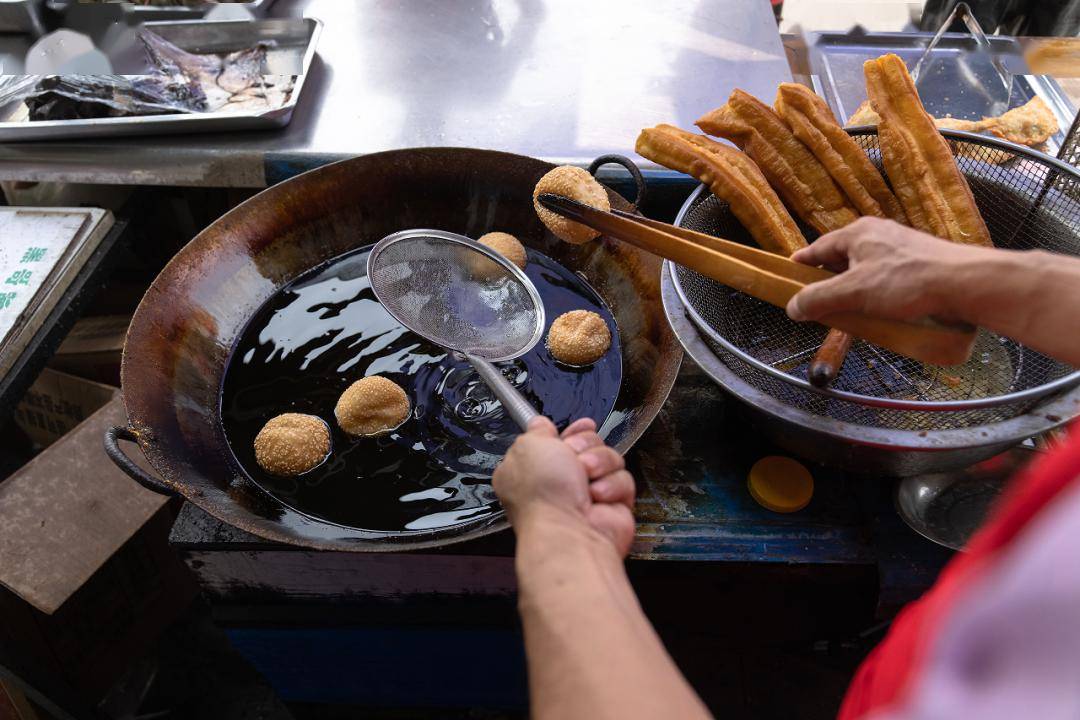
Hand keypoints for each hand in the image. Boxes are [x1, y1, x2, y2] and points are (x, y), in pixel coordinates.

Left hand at [493, 417, 635, 556]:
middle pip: (588, 443)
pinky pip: (624, 479)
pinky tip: (599, 498)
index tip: (578, 429)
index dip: (571, 432)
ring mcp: (587, 494)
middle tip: (576, 461)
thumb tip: (541, 424)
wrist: (570, 534)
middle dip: (585, 446)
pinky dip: (612, 486)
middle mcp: (559, 482)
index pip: (558, 439)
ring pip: (609, 458)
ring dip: (600, 464)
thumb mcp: (528, 447)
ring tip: (588, 481)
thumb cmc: (544, 495)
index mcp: (533, 468)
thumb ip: (537, 431)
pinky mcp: (613, 505)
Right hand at [786, 217, 996, 323]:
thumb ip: (818, 299)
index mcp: (857, 233)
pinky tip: (880, 310)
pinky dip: (876, 292)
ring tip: (849, 310)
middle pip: (841, 258)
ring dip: (854, 289)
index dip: (802, 264)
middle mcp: (878, 234)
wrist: (965, 283)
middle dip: (828, 281)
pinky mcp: (919, 262)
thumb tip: (792, 307)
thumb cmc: (907, 282)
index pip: (818, 248)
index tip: (788, 277)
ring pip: (865, 268)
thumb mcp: (853, 293)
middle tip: (818, 303)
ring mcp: (901, 247)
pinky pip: (886, 276)